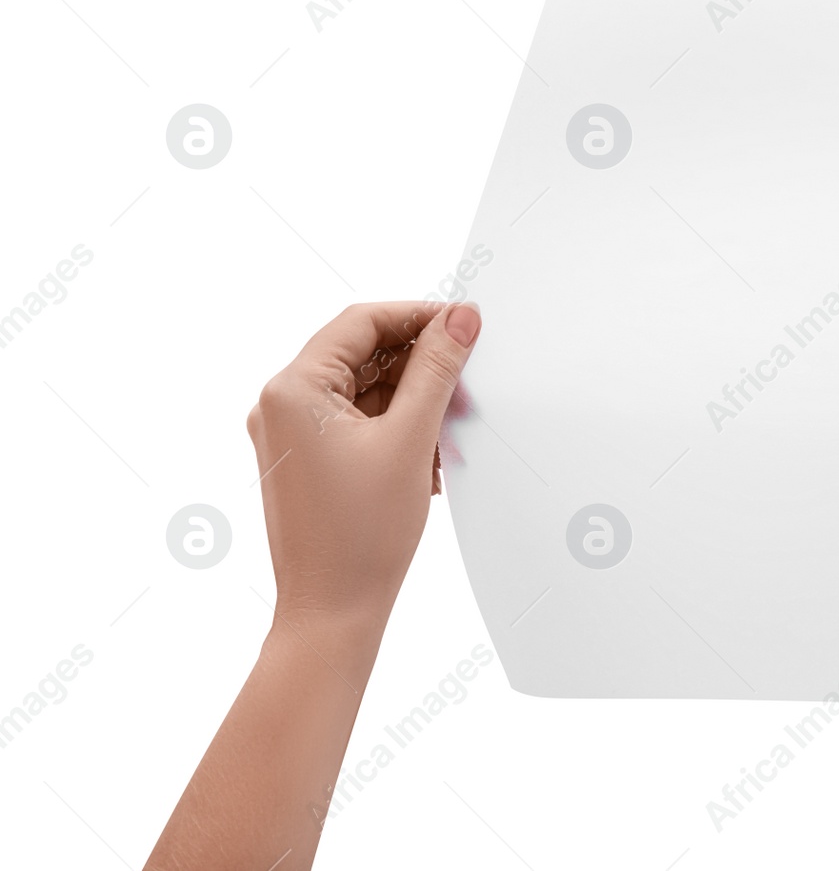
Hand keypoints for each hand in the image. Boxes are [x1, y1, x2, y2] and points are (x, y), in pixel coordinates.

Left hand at [245, 301, 480, 628]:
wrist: (332, 612)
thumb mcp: (409, 439)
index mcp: (293, 390)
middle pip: (360, 353)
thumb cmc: (359, 537)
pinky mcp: (307, 461)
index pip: (361, 323)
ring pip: (362, 387)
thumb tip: (459, 318)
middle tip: (466, 374)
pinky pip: (356, 420)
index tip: (463, 323)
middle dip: (417, 361)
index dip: (417, 316)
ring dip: (410, 396)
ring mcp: (291, 435)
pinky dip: (395, 424)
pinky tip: (429, 451)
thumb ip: (436, 370)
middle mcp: (281, 405)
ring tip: (450, 423)